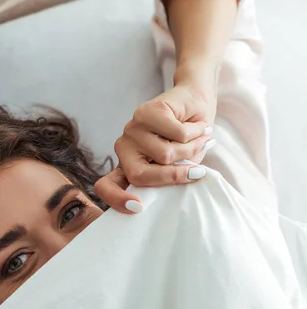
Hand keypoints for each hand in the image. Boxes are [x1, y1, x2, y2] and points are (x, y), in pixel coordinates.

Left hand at [94, 82, 216, 213]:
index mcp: (126, 166)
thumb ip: (173, 176)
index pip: (106, 186)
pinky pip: (177, 134)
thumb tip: (182, 181)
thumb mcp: (180, 165)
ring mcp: (132, 129)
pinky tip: (199, 127)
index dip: (117, 199)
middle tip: (197, 171)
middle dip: (172, 176)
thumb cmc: (188, 140)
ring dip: (192, 149)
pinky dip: (196, 133)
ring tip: (202, 141)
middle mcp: (123, 148)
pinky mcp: (147, 112)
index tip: (137, 207)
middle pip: (139, 175)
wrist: (197, 101)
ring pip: (164, 155)